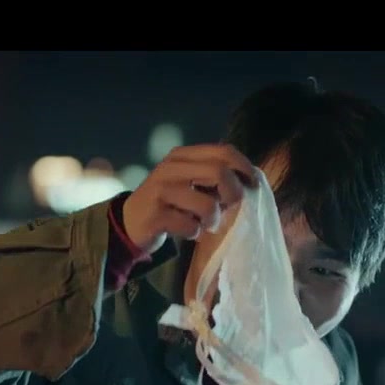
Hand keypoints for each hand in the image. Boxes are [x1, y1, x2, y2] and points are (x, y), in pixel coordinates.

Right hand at [122, 143, 257, 254]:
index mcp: (182, 156)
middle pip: (218, 173)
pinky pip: (190, 226)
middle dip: (232, 194)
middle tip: (231, 208)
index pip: (223, 151)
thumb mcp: (189, 182)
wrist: (130, 224)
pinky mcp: (155, 216)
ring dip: (213, 220)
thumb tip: (250, 179)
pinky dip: (195, 233)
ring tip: (207, 225)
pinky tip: (188, 232)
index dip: (244, 167)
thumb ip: (213, 176)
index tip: (254, 185)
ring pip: (207, 205)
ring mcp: (160, 191)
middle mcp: (170, 168)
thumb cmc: (170, 204)